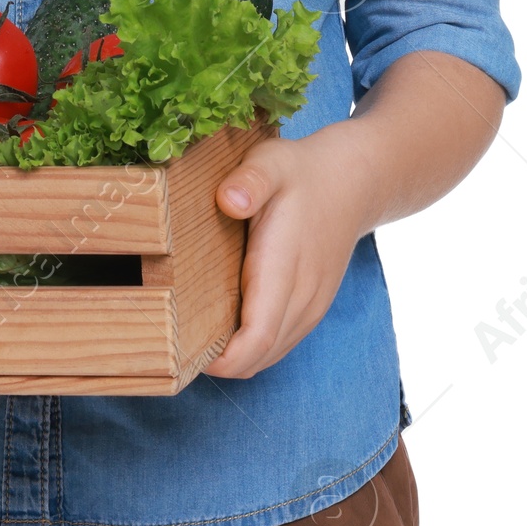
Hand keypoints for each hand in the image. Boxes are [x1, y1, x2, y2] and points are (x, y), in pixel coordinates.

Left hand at [204, 121, 376, 378]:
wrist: (351, 182)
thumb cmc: (300, 173)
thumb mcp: (270, 163)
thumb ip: (249, 181)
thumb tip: (228, 201)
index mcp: (284, 268)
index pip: (257, 337)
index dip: (223, 358)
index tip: (184, 352)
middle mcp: (301, 298)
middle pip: (258, 356)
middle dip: (218, 362)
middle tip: (175, 346)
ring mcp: (311, 307)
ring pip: (269, 355)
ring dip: (234, 357)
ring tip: (193, 337)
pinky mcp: (312, 308)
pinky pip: (279, 343)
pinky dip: (251, 347)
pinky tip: (225, 328)